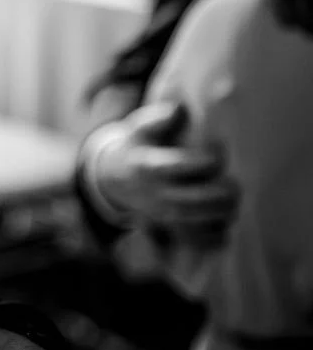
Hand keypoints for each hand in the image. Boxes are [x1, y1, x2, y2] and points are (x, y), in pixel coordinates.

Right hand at [90, 102, 238, 234]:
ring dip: (220, 216)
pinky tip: (224, 225)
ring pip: (195, 223)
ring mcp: (161, 213)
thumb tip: (179, 109)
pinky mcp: (167, 227)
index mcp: (148, 166)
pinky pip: (193, 241)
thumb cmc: (137, 146)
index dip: (206, 161)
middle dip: (220, 195)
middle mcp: (155, 193)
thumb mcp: (139, 127)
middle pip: (191, 201)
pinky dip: (213, 237)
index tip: (220, 153)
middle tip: (236, 186)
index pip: (178, 166)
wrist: (113, 178)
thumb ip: (158, 118)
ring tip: (234, 203)